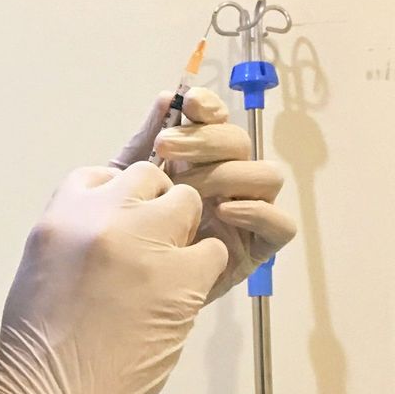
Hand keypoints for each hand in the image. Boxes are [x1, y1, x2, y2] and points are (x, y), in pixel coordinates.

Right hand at [0, 163, 228, 393]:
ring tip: (166, 276)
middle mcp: (101, 217)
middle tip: (149, 252)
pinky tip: (179, 301)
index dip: (117, 200)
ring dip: (183, 235)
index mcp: (59, 214)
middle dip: (154, 209)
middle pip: (147, 179)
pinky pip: (211, 251)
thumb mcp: (40, 270)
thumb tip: (110, 222)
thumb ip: (74, 234)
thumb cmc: (38, 350)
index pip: (100, 175)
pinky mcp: (181, 277)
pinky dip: (202, 273)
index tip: (119, 229)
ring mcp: (143, 243)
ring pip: (186, 204)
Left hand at [114, 90, 295, 301]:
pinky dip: (256, 211)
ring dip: (228, 174)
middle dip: (205, 140)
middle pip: (240, 143)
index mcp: (199, 161)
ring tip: (189, 189)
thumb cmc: (121, 239)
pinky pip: (280, 225)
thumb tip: (167, 97)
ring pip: (267, 175)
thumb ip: (144, 143)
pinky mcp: (256, 249)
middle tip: (166, 149)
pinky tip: (221, 211)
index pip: (217, 123)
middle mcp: (228, 181)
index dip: (209, 109)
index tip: (189, 104)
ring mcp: (246, 213)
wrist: (114, 296)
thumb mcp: (125, 187)